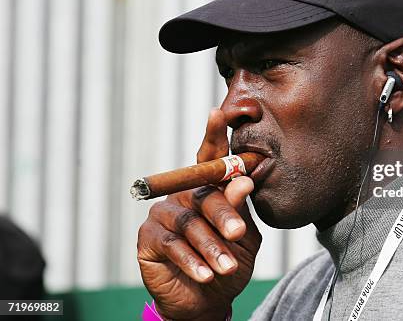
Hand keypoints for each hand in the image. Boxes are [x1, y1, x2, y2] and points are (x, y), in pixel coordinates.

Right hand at [137, 109, 261, 319]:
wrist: (209, 301)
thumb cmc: (229, 261)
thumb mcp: (243, 237)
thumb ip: (239, 210)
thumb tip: (242, 181)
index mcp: (209, 189)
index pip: (211, 159)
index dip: (214, 135)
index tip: (218, 113)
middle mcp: (185, 195)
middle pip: (204, 193)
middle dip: (223, 215)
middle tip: (238, 234)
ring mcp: (164, 214)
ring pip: (189, 222)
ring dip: (210, 247)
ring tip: (225, 268)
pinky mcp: (149, 237)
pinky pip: (172, 244)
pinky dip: (191, 261)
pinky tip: (205, 275)